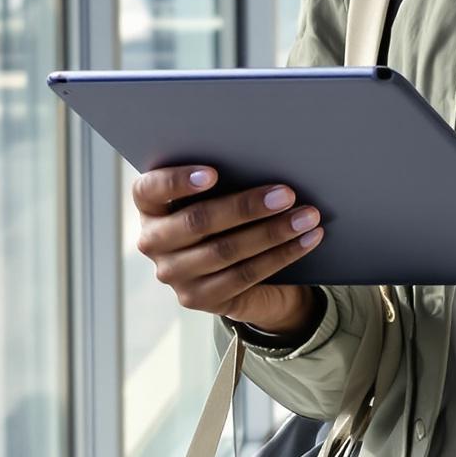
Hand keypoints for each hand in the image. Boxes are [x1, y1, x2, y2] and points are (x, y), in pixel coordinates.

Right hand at [133, 163, 323, 335]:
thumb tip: (268, 158)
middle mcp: (152, 242)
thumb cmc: (227, 214)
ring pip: (225, 251)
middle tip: (287, 194)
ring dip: (272, 232)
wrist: (238, 268)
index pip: (149, 189)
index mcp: (150, 207)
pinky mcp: (198, 298)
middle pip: (197, 221)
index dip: (177, 181)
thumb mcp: (217, 193)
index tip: (214, 173)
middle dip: (246, 207)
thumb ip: (225, 179)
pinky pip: (244, 276)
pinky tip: (306, 240)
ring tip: (307, 216)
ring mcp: (173, 274)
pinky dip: (280, 256)